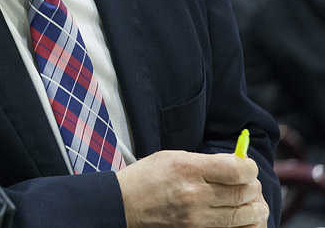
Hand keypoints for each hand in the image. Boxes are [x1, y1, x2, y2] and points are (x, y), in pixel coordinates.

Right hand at [116, 150, 268, 226]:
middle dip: (252, 186)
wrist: (124, 205)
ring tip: (248, 200)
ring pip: (246, 215)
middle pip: (245, 193)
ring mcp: (198, 219)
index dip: (249, 167)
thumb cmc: (147, 177)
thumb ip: (206, 161)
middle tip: (248, 182)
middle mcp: (195, 195)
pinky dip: (247, 224)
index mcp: (188, 169)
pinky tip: (243, 216)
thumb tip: (238, 164)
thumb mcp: (172, 157)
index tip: (246, 166)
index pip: (238, 170)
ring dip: (253, 206)